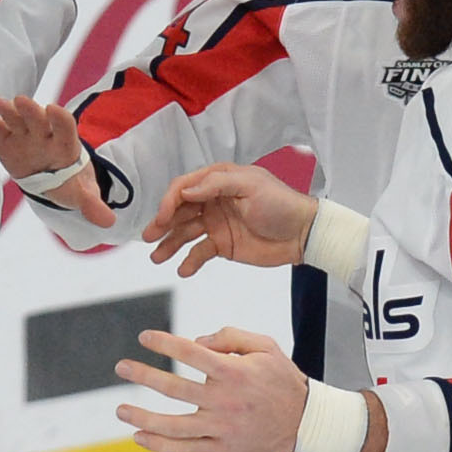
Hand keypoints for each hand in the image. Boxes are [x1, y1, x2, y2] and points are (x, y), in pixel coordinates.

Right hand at [0, 94, 112, 227]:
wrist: (52, 179)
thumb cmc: (68, 183)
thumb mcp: (81, 194)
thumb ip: (92, 204)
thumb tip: (108, 221)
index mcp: (64, 144)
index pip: (65, 126)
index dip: (59, 118)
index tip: (53, 109)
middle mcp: (44, 134)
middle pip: (38, 118)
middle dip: (30, 110)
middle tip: (20, 101)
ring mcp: (24, 135)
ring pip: (16, 118)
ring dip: (7, 111)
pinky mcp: (6, 140)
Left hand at [114, 326, 315, 451]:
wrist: (306, 420)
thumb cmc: (281, 378)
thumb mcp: (264, 346)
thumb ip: (229, 336)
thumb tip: (195, 340)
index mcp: (233, 371)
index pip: (190, 353)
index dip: (164, 343)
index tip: (144, 337)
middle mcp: (224, 400)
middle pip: (174, 388)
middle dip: (143, 375)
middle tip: (120, 367)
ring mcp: (221, 427)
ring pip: (173, 425)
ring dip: (142, 417)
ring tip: (120, 410)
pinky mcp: (222, 448)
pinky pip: (185, 449)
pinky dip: (159, 445)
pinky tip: (138, 437)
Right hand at [143, 163, 313, 276]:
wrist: (302, 233)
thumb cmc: (281, 203)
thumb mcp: (250, 186)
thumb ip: (217, 185)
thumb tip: (187, 190)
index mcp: (219, 181)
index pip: (185, 188)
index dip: (170, 202)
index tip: (162, 217)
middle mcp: (213, 201)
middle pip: (180, 211)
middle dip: (162, 223)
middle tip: (148, 237)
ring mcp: (216, 224)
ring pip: (185, 233)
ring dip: (170, 244)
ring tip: (157, 257)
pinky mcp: (223, 245)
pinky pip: (200, 253)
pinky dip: (190, 261)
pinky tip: (183, 269)